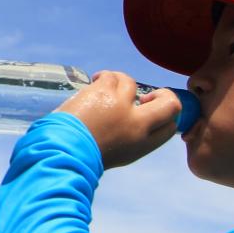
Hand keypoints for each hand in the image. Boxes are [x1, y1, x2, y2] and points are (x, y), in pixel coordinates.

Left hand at [55, 72, 180, 168]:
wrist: (63, 153)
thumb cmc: (86, 156)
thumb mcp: (119, 154)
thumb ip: (132, 137)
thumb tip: (133, 116)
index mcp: (143, 143)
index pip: (170, 125)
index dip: (163, 116)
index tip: (148, 111)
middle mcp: (138, 123)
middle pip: (170, 103)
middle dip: (164, 95)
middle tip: (145, 97)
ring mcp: (122, 105)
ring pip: (132, 84)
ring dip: (121, 84)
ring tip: (105, 91)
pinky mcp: (104, 92)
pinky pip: (111, 76)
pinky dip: (104, 77)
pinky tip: (95, 82)